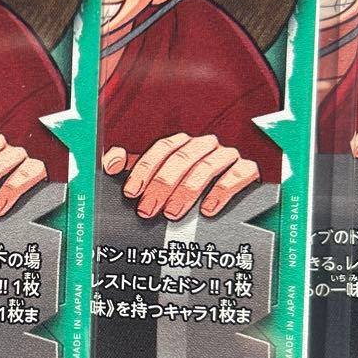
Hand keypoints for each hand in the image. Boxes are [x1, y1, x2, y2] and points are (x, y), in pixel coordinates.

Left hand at [103, 133, 260, 219]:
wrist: (226, 200)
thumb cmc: (185, 187)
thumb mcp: (155, 177)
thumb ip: (131, 167)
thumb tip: (111, 161)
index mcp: (182, 144)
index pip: (161, 149)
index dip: (145, 169)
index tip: (132, 192)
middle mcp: (204, 145)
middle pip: (182, 159)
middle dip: (162, 186)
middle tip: (149, 210)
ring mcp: (226, 156)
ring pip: (206, 167)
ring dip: (187, 191)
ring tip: (173, 213)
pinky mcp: (246, 169)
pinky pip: (237, 175)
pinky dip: (221, 191)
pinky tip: (208, 209)